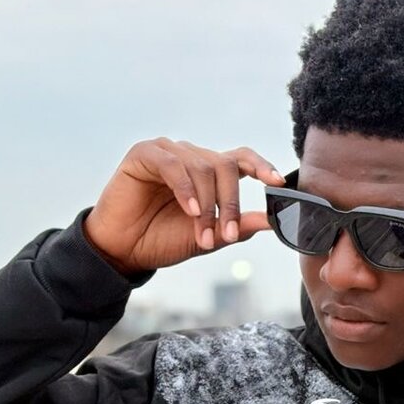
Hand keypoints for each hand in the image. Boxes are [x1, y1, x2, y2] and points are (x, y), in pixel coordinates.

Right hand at [82, 138, 285, 275]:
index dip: (261, 166)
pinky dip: (186, 189)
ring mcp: (168, 153)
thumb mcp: (208, 238)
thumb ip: (237, 227)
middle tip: (227, 234)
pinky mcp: (144, 154)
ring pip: (203, 168)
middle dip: (230, 203)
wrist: (125, 250)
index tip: (278, 182)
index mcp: (209, 174)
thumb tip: (270, 221)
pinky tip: (190, 210)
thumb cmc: (163, 240)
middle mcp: (191, 158)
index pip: (241, 159)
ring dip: (207, 205)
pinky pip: (174, 164)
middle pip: (225, 166)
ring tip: (201, 234)